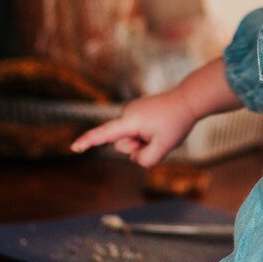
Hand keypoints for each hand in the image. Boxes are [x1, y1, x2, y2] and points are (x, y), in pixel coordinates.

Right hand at [71, 91, 194, 164]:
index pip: (105, 133)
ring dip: (142, 142)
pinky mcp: (136, 113)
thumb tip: (134, 157)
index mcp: (131, 121)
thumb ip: (145, 160)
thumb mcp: (164, 148)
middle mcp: (127, 114)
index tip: (74, 147)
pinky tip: (158, 127)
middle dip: (136, 148)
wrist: (187, 101)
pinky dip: (145, 136)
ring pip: (129, 140)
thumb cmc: (176, 123)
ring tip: (159, 132)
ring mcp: (131, 113)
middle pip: (122, 145)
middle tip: (157, 139)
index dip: (89, 141)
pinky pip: (135, 133)